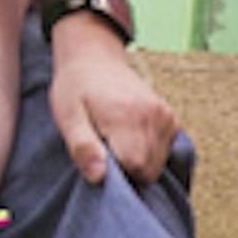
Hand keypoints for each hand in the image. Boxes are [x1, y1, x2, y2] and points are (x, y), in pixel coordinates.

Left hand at [48, 15, 177, 186]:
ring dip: (136, 162)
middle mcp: (153, 115)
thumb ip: (82, 147)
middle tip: (103, 148)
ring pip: (157, 164)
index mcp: (127, 115)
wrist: (93, 60)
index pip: (135, 167)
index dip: (115, 173)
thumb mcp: (67, 116)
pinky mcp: (170, 118)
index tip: (98, 157)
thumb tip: (99, 178)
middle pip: (148, 170)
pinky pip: (164, 152)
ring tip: (114, 140)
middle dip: (125, 170)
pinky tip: (127, 137)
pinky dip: (147, 153)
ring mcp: (166, 116)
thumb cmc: (75, 89)